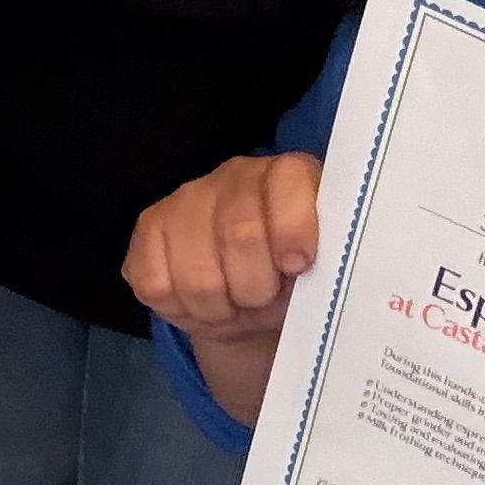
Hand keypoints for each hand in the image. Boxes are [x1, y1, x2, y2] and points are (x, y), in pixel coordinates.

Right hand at [126, 148, 322, 422]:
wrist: (248, 302)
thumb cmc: (295, 280)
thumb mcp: (324, 271)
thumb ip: (333, 258)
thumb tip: (335, 268)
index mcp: (290, 175)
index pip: (287, 183)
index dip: (293, 230)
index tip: (298, 266)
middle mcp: (236, 174)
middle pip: (240, 236)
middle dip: (256, 288)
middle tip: (263, 298)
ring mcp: (187, 198)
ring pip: (198, 275)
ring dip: (220, 308)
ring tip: (233, 305)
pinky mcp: (149, 228)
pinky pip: (156, 284)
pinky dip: (181, 309)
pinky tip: (199, 303)